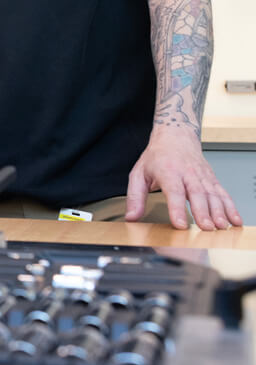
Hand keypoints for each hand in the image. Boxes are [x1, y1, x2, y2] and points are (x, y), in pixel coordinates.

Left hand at [126, 127, 241, 229]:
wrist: (176, 136)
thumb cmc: (157, 156)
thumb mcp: (138, 173)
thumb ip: (135, 197)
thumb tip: (131, 217)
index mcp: (167, 171)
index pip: (173, 191)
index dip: (177, 208)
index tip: (180, 223)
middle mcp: (187, 173)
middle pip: (197, 193)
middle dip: (202, 212)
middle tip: (206, 227)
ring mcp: (202, 176)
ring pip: (212, 194)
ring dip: (219, 211)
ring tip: (220, 226)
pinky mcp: (212, 179)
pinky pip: (223, 194)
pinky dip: (230, 207)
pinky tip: (234, 220)